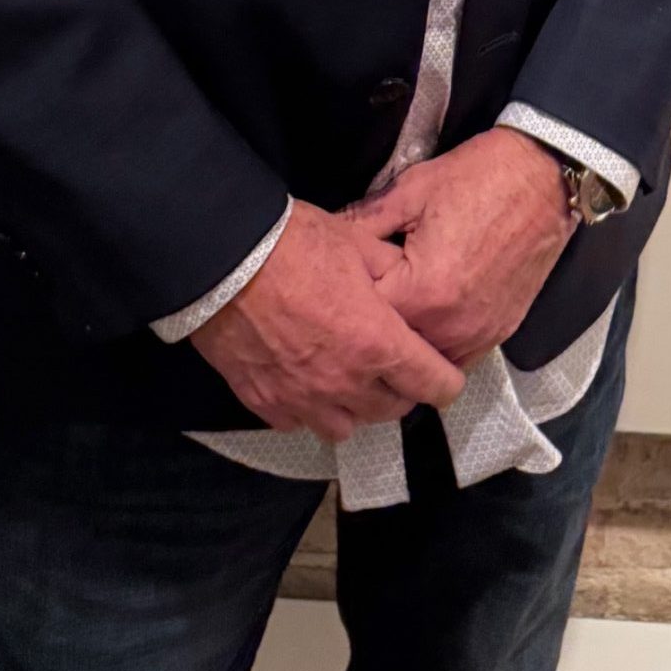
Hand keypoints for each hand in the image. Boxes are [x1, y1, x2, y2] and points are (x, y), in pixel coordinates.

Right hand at [189, 200, 464, 441]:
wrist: (224, 259)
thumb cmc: (294, 244)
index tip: (445, 375)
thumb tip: (405, 281)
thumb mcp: (357, 242)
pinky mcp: (265, 403)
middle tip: (396, 367)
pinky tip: (306, 383)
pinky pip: (298, 423)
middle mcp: (345, 382)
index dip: (446, 380)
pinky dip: (309, 410)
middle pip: (391, 410)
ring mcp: (303, 398)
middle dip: (401, 390)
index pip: (432, 384)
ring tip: (350, 380)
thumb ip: (389, 270)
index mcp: (377, 342)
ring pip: (346, 427)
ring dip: (356, 407)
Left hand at [343, 128, 575, 368]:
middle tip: (369, 287)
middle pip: (392, 345)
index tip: (345, 273)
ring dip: (406, 338)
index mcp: (425, 292)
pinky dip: (437, 344)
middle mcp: (452, 326)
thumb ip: (364, 221)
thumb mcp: (412, 189)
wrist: (546, 176)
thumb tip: (329, 237)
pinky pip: (457, 357)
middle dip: (374, 321)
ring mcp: (479, 335)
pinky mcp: (499, 333)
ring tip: (396, 303)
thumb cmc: (482, 177)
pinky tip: (427, 317)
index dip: (349, 293)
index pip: (365, 315)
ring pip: (424, 359)